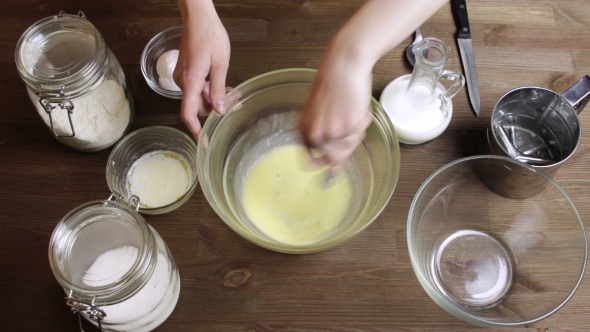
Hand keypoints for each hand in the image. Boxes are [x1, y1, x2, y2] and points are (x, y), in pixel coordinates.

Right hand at [174, 0, 230, 139]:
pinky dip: (209, 89)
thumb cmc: (210, 36)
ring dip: (214, 98)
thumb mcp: (220, 64)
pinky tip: (222, 85)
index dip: (196, 131)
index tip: (204, 143)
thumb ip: (219, 89)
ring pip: (199, 97)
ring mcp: (183, 76)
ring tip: (233, 92)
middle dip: (214, 109)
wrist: (198, 18)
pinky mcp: (185, 71)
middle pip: (197, 106)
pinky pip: (196, 88)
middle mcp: (183, 81)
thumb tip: (219, 110)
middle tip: (235, 104)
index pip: (189, 113)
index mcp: (191, 81)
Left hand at [299, 46, 372, 168]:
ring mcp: (334, 132)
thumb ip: (322, 139)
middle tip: (346, 122)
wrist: (342, 66)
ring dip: (355, 131)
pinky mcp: (350, 126)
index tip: (332, 166)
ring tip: (350, 110)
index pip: (313, 162)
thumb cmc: (331, 84)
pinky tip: (356, 106)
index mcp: (304, 132)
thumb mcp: (318, 114)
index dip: (326, 162)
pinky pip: (362, 132)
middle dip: (345, 143)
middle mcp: (317, 135)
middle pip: (336, 157)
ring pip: (351, 145)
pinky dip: (363, 120)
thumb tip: (333, 168)